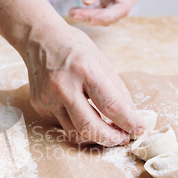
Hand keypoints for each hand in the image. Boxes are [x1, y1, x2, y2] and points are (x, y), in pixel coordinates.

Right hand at [23, 22, 144, 146]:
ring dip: (94, 137)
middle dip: (110, 139)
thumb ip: (117, 89)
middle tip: (122, 139)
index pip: (110, 105)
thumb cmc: (73, 47)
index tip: (139, 129)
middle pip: (89, 126)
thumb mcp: (101, 60)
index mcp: (84, 69)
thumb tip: (131, 115)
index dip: (128, 121)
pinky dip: (76, 124)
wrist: (38, 39)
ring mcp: (48, 98)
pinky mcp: (39, 106)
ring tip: (106, 131)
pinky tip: (82, 114)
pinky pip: (62, 124)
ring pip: (74, 132)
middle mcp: (63, 86)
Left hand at [69, 0, 140, 24]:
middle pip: (112, 16)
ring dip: (88, 17)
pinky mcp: (108, 2)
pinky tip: (75, 11)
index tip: (90, 18)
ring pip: (104, 17)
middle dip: (93, 17)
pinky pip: (98, 13)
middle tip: (74, 14)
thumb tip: (87, 2)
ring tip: (72, 12)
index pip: (122, 9)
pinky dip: (87, 13)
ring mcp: (117, 1)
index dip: (106, 16)